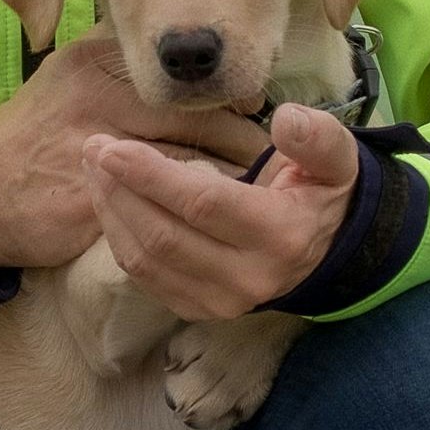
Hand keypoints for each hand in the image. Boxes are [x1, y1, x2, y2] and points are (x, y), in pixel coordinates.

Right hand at [0, 37, 271, 270]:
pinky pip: (168, 206)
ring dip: (230, 178)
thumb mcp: (70, 76)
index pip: (185, 72)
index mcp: (98, 60)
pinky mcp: (100, 199)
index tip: (252, 107)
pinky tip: (221, 220)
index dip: (224, 92)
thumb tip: (186, 61)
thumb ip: (122, 64)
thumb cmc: (33, 135)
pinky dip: (200, 212)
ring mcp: (101, 149)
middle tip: (268, 154)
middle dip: (241, 137)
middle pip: (199, 114)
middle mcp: (102, 97)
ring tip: (258, 187)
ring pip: (191, 161)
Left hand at [85, 104, 358, 320]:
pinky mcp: (199, 310)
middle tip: (93, 148)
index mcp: (281, 234)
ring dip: (110, 213)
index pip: (203, 204)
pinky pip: (145, 279)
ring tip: (93, 169)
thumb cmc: (321, 192)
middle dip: (119, 190)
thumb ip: (317, 138)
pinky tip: (109, 202)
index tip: (113, 146)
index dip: (152, 176)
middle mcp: (248, 277)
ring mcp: (221, 302)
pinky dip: (119, 238)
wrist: (325, 250)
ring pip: (146, 261)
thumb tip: (286, 119)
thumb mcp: (336, 159)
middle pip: (164, 236)